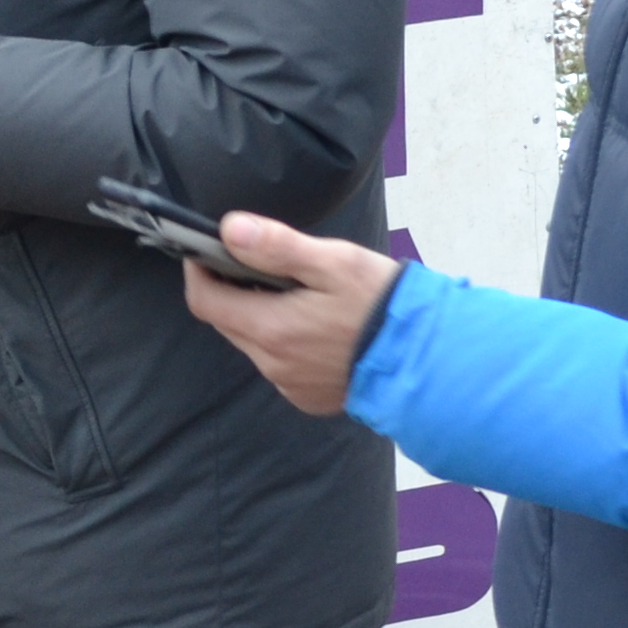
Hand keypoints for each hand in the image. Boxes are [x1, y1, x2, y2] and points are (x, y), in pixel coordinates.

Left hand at [181, 210, 403, 416]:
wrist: (428, 358)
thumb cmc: (383, 304)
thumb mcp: (334, 263)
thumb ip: (278, 247)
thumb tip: (230, 230)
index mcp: (271, 329)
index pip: (205, 302)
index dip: (199, 272)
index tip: (206, 251)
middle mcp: (273, 364)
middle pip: (228, 323)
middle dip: (231, 292)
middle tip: (257, 264)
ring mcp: (290, 385)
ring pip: (255, 345)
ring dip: (261, 318)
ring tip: (295, 293)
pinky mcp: (309, 397)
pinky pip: (281, 366)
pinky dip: (285, 343)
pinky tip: (317, 328)